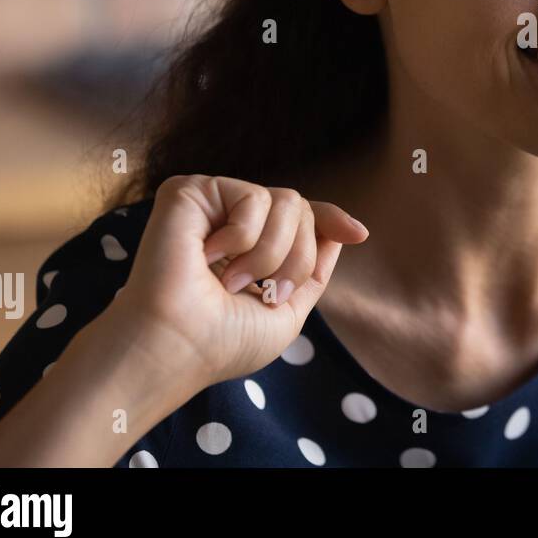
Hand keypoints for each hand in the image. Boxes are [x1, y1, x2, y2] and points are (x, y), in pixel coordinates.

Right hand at [111, 174, 369, 388]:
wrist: (178, 346)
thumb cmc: (222, 342)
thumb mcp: (286, 313)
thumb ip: (314, 272)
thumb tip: (342, 233)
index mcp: (252, 249)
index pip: (302, 218)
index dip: (332, 219)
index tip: (359, 233)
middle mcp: (232, 222)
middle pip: (303, 210)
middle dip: (298, 257)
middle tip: (263, 293)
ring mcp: (213, 205)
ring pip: (288, 200)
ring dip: (271, 252)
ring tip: (232, 282)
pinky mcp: (191, 191)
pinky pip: (253, 196)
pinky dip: (244, 235)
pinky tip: (207, 257)